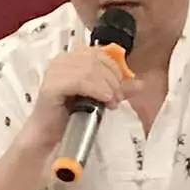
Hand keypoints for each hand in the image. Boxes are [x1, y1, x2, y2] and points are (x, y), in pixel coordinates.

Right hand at [26, 45, 140, 148]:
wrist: (50, 136)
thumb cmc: (71, 115)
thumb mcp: (100, 98)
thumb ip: (118, 89)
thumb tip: (140, 83)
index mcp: (72, 58)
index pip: (100, 53)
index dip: (115, 69)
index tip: (120, 89)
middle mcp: (62, 60)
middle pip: (96, 59)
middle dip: (113, 79)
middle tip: (116, 99)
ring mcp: (54, 71)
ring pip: (89, 68)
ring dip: (106, 86)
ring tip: (110, 103)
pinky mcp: (51, 86)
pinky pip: (78, 80)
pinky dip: (95, 89)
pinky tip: (102, 99)